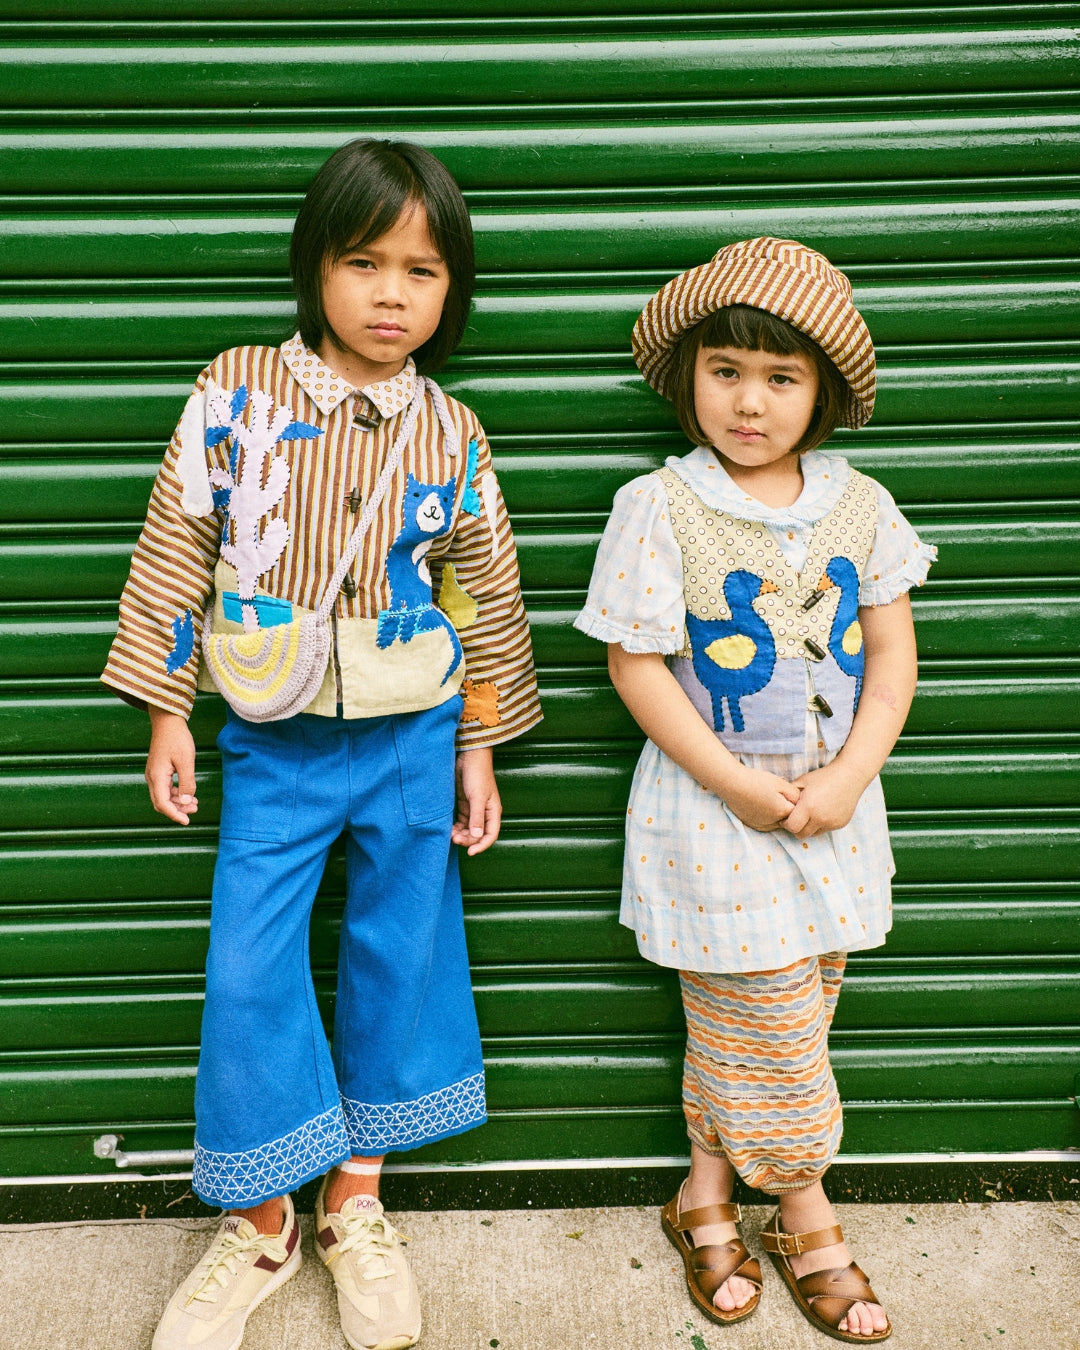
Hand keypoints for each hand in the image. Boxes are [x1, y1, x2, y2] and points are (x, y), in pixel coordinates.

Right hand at [145, 707, 197, 824]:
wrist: (168, 722)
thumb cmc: (177, 739)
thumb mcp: (186, 761)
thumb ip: (187, 782)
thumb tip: (186, 801)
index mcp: (157, 777)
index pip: (162, 804)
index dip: (174, 815)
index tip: (186, 821)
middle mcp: (152, 778)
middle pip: (161, 803)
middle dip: (177, 810)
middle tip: (194, 810)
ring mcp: (154, 774)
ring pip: (164, 796)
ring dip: (178, 802)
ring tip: (195, 804)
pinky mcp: (159, 771)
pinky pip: (165, 788)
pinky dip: (176, 794)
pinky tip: (189, 794)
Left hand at [452, 746, 500, 854]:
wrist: (468, 757)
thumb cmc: (477, 775)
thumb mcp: (477, 797)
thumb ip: (477, 817)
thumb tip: (477, 836)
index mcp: (493, 812)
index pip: (490, 835)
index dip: (481, 846)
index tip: (470, 852)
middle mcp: (485, 812)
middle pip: (478, 834)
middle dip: (467, 840)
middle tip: (454, 839)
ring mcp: (474, 809)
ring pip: (469, 829)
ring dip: (461, 834)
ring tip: (450, 834)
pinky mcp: (465, 804)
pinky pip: (461, 821)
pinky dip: (456, 827)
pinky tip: (449, 828)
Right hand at [721, 764, 800, 831]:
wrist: (732, 784)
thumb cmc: (756, 781)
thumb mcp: (780, 783)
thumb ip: (795, 794)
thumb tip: (801, 802)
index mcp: (782, 812)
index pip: (798, 812)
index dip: (794, 801)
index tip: (788, 792)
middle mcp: (773, 823)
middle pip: (788, 819)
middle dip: (786, 809)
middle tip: (777, 795)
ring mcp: (761, 825)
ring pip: (777, 823)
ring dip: (777, 814)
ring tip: (768, 799)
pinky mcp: (752, 825)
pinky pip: (766, 824)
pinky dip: (766, 817)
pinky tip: (761, 805)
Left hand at [781, 759, 865, 838]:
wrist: (850, 776)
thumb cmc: (823, 777)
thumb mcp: (802, 781)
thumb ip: (789, 795)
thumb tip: (778, 803)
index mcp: (809, 806)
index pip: (791, 827)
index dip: (786, 823)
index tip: (786, 816)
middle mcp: (821, 817)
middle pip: (801, 835)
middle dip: (796, 828)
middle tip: (796, 817)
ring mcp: (832, 822)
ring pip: (813, 834)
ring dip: (808, 827)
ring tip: (810, 813)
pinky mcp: (840, 824)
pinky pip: (825, 829)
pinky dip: (821, 824)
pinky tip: (822, 811)